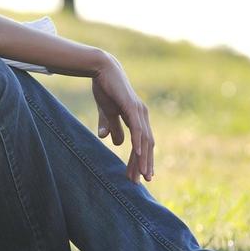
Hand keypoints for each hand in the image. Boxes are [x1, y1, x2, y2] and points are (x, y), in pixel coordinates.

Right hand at [91, 54, 154, 182]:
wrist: (102, 69)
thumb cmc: (105, 89)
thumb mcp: (107, 113)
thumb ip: (112, 127)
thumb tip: (116, 143)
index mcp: (138, 118)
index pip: (143, 144)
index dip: (141, 160)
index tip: (139, 177)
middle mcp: (143, 115)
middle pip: (147, 145)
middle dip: (144, 164)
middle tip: (141, 182)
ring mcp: (139, 111)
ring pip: (144, 140)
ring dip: (143, 159)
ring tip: (140, 175)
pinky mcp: (132, 107)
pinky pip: (137, 128)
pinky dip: (138, 143)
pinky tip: (138, 155)